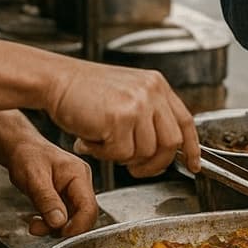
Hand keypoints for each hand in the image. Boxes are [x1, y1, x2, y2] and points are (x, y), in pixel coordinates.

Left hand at [5, 135, 98, 236]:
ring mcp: (76, 191)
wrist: (21, 149)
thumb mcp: (33, 178)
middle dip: (63, 228)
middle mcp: (81, 183)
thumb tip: (59, 223)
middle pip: (84, 215)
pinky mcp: (67, 197)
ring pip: (74, 218)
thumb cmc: (27, 156)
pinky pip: (66, 216)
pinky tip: (38, 219)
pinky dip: (51, 222)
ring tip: (34, 224)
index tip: (59, 233)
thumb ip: (47, 200)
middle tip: (39, 228)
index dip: (77, 225)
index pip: (89, 207)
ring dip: (54, 227)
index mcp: (79, 175)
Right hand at [45, 61, 200, 177]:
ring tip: (102, 143)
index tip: (193, 164)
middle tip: (134, 168)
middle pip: (170, 143)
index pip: (185, 121)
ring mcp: (138, 104)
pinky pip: (120, 154)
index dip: (192, 147)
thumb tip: (163, 149)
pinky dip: (103, 154)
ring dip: (121, 157)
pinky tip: (89, 140)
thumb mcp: (126, 94)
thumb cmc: (83, 90)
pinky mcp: (119, 118)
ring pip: (144, 152)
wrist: (54, 79)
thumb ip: (147, 115)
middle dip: (154, 164)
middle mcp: (152, 92)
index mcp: (156, 85)